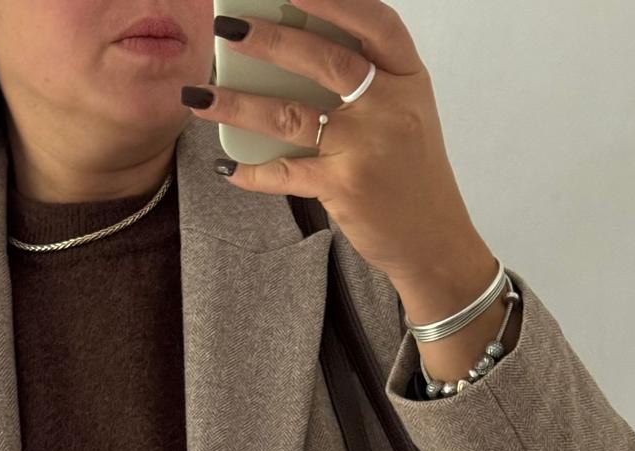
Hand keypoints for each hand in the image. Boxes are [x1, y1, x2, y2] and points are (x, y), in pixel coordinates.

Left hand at [187, 0, 485, 283]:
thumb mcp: (406, 114)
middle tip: (227, 30)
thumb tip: (297, 45)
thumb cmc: (413, 174)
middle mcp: (389, 108)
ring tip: (200, 95)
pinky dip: (253, 172)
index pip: (375, 23)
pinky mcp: (345, 187)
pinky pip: (287, 172)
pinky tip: (227, 167)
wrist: (434, 242)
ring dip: (238, 104)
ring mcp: (367, 148)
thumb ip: (369, 80)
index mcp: (407, 79)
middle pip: (324, 60)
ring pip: (291, 114)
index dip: (335, 1)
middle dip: (269, 41)